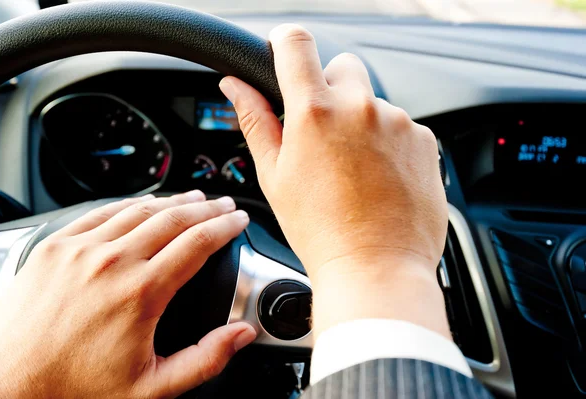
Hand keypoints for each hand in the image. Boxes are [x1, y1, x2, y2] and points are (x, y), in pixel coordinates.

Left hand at [0, 192, 255, 397]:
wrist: (9, 386)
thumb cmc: (76, 387)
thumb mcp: (153, 388)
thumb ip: (206, 359)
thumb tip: (242, 334)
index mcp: (141, 292)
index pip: (198, 242)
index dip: (225, 226)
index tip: (238, 219)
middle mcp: (112, 262)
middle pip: (173, 218)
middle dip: (207, 209)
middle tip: (223, 205)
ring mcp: (80, 250)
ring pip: (139, 209)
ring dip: (172, 201)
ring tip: (192, 199)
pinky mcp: (56, 247)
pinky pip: (101, 212)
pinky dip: (130, 204)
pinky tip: (143, 204)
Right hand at [220, 25, 448, 337]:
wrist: (376, 269)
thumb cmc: (321, 231)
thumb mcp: (275, 175)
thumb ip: (255, 120)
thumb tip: (235, 87)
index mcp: (315, 112)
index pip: (296, 43)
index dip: (286, 42)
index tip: (285, 53)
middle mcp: (360, 108)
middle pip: (342, 67)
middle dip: (329, 90)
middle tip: (321, 134)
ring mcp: (399, 122)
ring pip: (373, 102)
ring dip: (361, 122)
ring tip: (354, 169)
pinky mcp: (425, 140)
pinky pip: (401, 125)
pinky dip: (389, 141)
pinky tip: (379, 177)